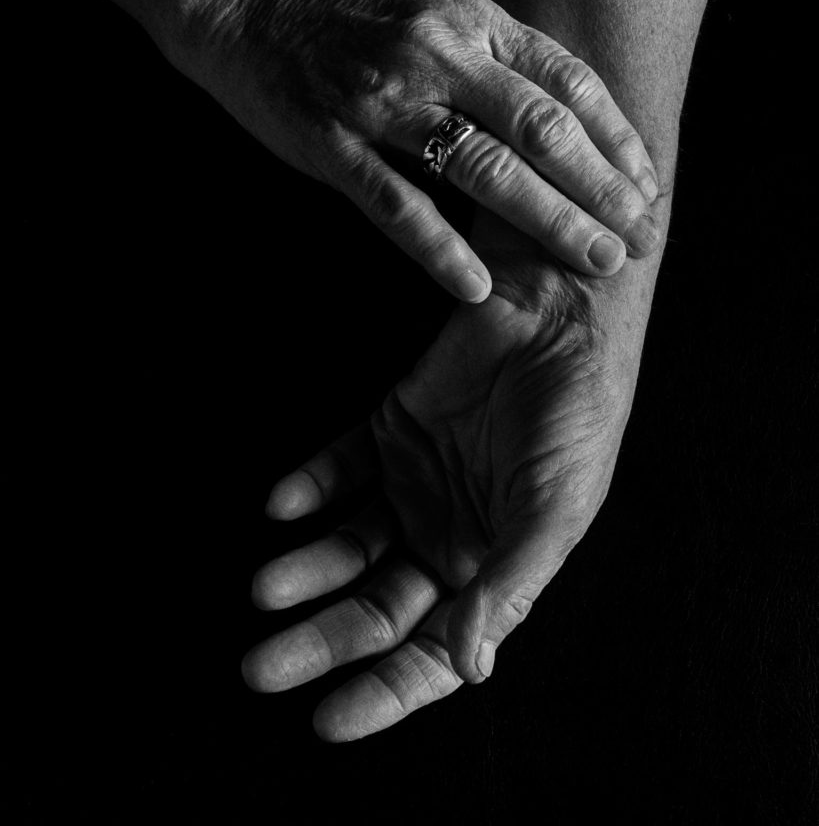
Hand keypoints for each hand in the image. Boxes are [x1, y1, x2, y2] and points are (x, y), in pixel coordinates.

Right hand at [172, 0, 659, 301]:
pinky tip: (478, 286)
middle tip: (642, 239)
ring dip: (549, 220)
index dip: (616, 138)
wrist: (248, 6)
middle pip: (542, 128)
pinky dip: (441, 249)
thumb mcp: (436, 12)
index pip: (567, 81)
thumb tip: (570, 119)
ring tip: (595, 261)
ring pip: (485, 167)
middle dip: (602, 189)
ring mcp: (384, 99)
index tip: (647, 188)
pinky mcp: (333, 144)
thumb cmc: (352, 19)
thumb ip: (496, 56)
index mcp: (471, 16)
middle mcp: (438, 51)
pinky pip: (398, 204)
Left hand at [242, 225, 646, 739]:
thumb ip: (507, 586)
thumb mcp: (554, 510)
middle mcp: (450, 534)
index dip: (386, 691)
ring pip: (348, 546)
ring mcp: (417, 483)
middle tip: (261, 667)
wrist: (558, 312)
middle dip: (322, 641)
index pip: (434, 649)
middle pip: (377, 607)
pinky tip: (284, 502)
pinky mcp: (393, 428)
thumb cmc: (578, 415)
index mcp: (494, 567)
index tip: (327, 721)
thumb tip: (469, 668)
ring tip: (264, 587)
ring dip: (305, 568)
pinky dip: (310, 484)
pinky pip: (341, 466)